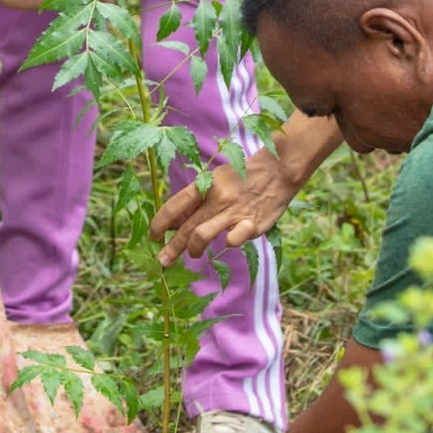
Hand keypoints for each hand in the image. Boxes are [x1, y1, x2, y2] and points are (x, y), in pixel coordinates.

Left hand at [150, 146, 304, 265]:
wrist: (278, 170)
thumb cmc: (241, 179)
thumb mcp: (214, 182)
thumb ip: (194, 202)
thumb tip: (170, 223)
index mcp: (205, 185)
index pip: (174, 206)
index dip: (160, 223)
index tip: (154, 237)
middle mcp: (216, 198)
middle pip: (186, 227)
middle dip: (171, 248)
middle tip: (162, 261)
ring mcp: (234, 212)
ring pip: (202, 235)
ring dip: (193, 250)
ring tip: (193, 255)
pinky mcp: (252, 224)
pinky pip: (232, 240)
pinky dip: (227, 243)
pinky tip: (228, 242)